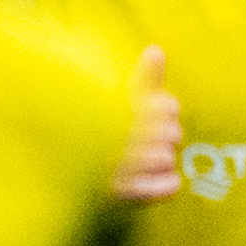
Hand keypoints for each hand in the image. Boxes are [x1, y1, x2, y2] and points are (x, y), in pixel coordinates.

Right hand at [115, 46, 179, 204]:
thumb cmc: (105, 135)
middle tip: (153, 142)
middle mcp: (110, 137)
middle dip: (167, 137)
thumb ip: (143, 80)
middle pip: (171, 133)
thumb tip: (155, 49)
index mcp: (113, 110)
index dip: (166, 111)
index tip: (153, 114)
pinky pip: (167, 186)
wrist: (74, 183)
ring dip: (163, 161)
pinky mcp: (119, 196)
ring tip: (148, 161)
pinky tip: (157, 180)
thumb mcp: (121, 102)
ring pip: (167, 158)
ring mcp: (113, 168)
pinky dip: (166, 185)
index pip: (165, 106)